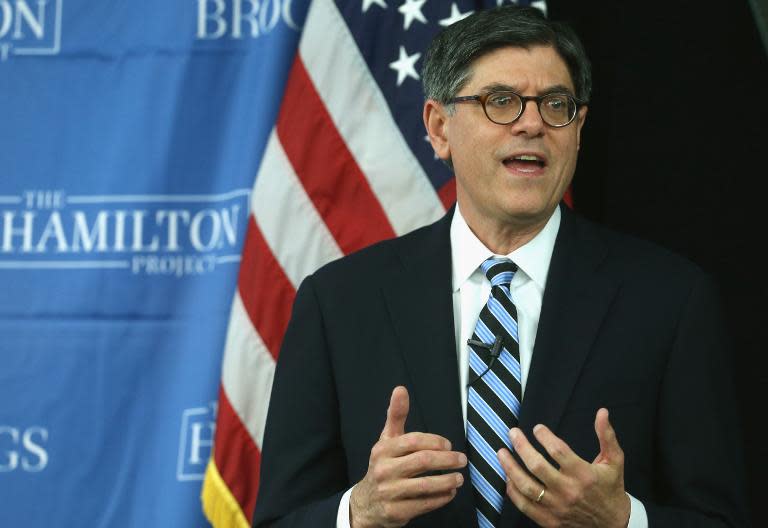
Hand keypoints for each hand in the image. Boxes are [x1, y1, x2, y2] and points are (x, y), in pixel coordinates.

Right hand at [350, 386, 466, 527]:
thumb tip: (400, 389)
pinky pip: (424, 505)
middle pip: (422, 462)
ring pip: (425, 485)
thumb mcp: (387, 440)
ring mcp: (389, 492)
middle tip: (462, 460)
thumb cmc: (383, 466)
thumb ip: (396, 415)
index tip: (449, 445)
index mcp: (383, 450)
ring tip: (459, 478)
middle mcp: (384, 470)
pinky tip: (450, 493)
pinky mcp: (396, 512)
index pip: (413, 441)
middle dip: (446, 460)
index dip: (435, 442)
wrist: (366, 503)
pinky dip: (441, 499)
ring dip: (447, 481)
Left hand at [497, 408, 630, 527]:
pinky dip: (513, 491)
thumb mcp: (614, 461)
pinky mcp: (549, 520)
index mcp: (584, 475)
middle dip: (521, 446)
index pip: (558, 451)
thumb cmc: (611, 488)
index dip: (545, 436)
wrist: (612, 523)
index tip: (537, 428)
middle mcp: (569, 491)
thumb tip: (602, 412)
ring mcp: (557, 507)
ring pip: (527, 486)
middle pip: (537, 466)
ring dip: (510, 468)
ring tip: (501, 453)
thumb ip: (607, 436)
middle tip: (513, 433)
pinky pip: (525, 505)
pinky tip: (508, 477)